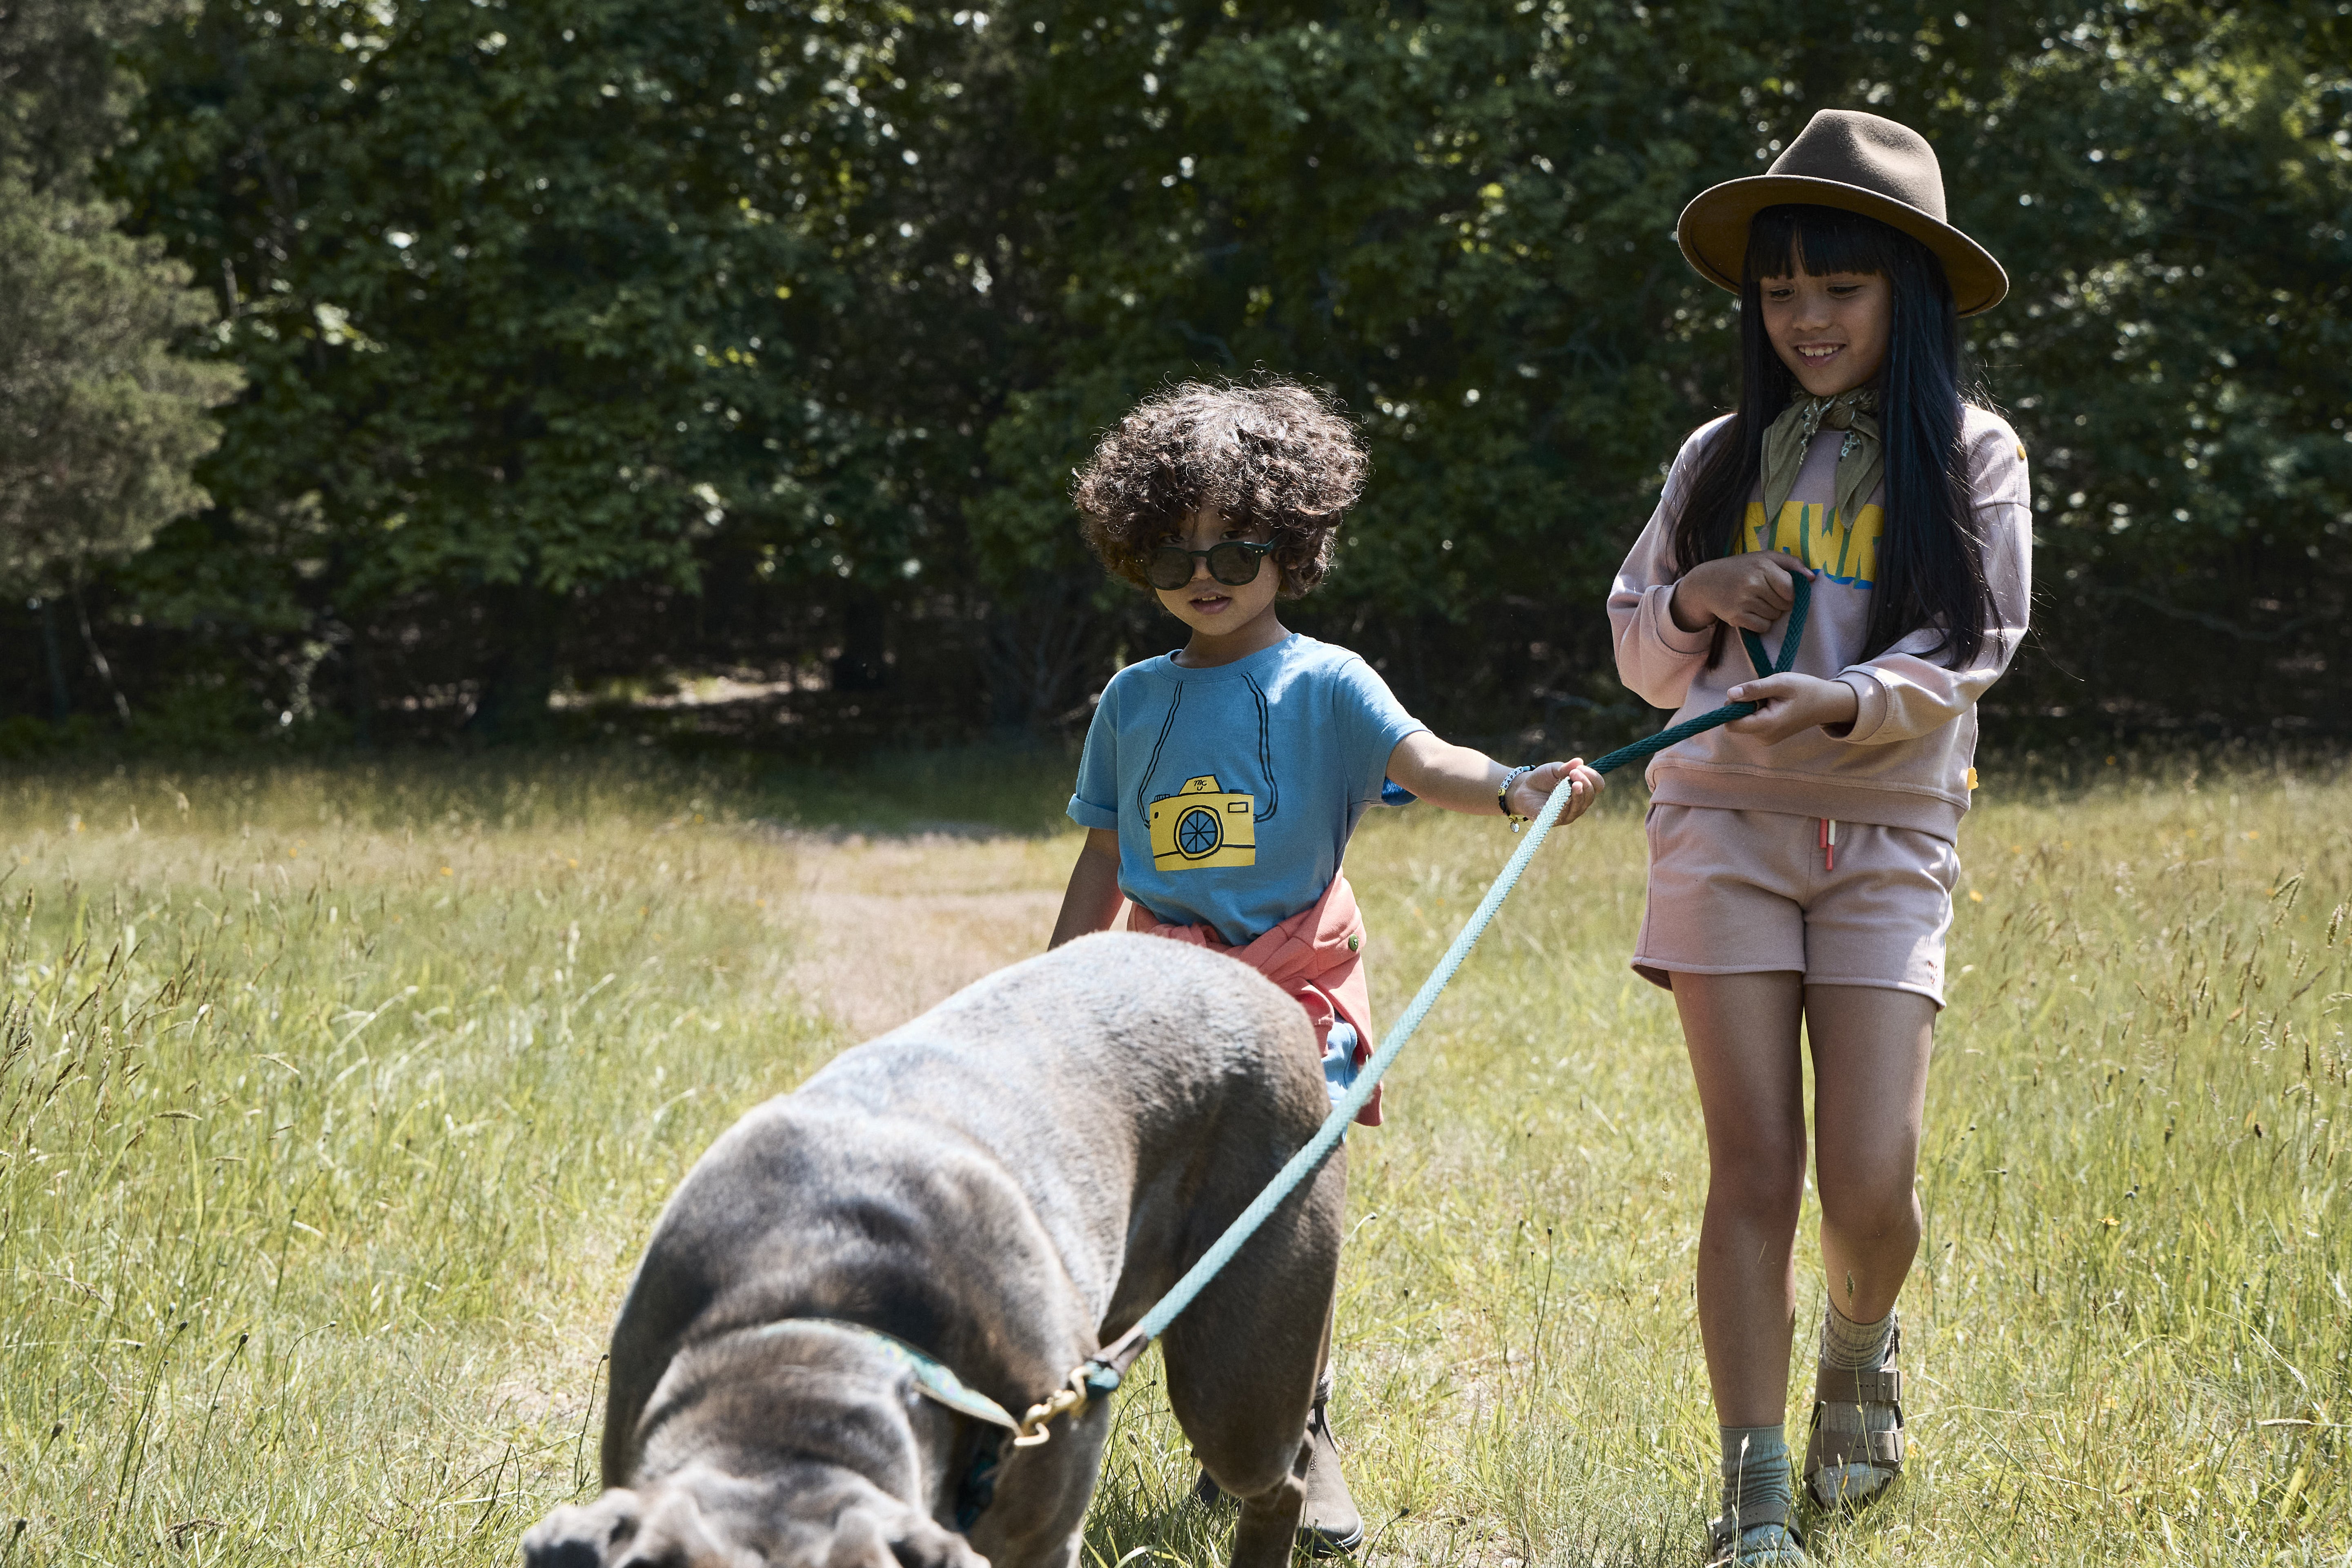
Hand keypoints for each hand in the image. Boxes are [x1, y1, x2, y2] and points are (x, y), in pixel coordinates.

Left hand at [1506, 759, 1605, 824]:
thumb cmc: (1541, 779)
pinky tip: (1565, 794)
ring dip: (1579, 793)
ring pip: (1581, 805)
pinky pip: (1567, 813)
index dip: (1592, 776)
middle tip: (1574, 773)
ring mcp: (1570, 813)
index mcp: (1582, 788)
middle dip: (1585, 783)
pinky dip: (1567, 803)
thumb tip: (1580, 761)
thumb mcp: (1553, 769)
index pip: (1597, 785)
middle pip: (1591, 795)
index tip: (1580, 768)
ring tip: (1573, 783)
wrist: (1522, 789)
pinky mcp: (1558, 820)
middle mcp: (1579, 802)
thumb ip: (1566, 767)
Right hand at [1670, 553, 1812, 633]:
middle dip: (1780, 603)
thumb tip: (1813, 577)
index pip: (1791, 589)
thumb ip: (1790, 562)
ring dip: (1770, 613)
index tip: (1782, 590)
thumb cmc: (1740, 569)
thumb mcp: (1763, 558)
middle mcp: (1753, 583)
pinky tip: (1750, 613)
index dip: (1790, 593)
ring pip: (1774, 616)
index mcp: (1762, 566)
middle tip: (1764, 595)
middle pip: (1785, 605)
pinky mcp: (1736, 617)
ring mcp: (1743, 601)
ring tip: (1755, 603)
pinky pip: (1763, 626)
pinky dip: (1760, 623)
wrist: (1705, 583)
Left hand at [1724, 672, 1859, 743]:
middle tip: (1763, 694)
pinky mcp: (1768, 736)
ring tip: (1772, 699)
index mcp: (1767, 726)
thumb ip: (1754, 689)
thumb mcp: (1780, 682)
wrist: (1827, 704)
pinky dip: (1757, 712)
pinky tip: (1773, 705)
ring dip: (1751, 708)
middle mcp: (1764, 737)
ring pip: (1743, 722)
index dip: (1731, 708)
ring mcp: (1766, 739)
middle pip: (1735, 723)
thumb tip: (1730, 694)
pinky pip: (1752, 723)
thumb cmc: (1806, 690)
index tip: (1745, 693)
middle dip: (1742, 706)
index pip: (1731, 724)